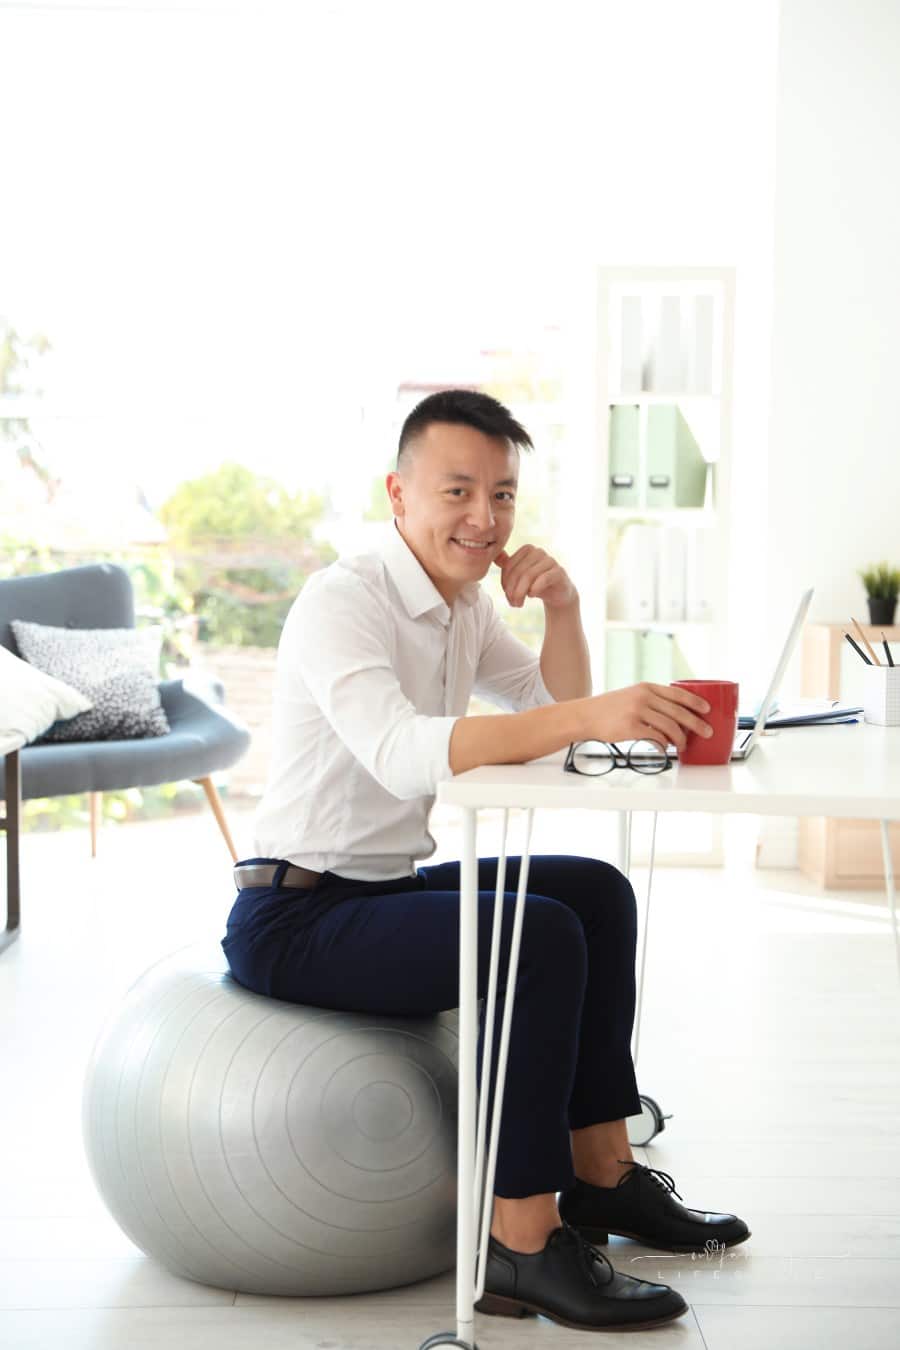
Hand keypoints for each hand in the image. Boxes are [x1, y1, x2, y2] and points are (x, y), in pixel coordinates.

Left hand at [494, 546, 577, 610]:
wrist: (558, 593)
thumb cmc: (536, 583)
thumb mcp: (520, 575)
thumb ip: (508, 565)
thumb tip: (494, 557)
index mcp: (527, 549)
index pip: (509, 565)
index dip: (505, 582)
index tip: (507, 595)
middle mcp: (538, 552)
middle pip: (518, 571)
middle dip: (512, 590)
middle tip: (512, 603)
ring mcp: (550, 560)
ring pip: (529, 575)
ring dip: (521, 593)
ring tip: (519, 604)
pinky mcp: (559, 571)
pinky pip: (543, 579)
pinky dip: (535, 589)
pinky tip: (531, 596)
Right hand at [587, 682, 713, 751]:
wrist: (586, 716)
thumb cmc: (609, 708)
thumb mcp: (631, 695)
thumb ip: (651, 700)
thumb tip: (676, 714)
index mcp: (646, 687)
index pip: (677, 693)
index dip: (695, 702)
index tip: (707, 709)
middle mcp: (643, 697)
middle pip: (678, 711)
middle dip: (696, 724)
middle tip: (706, 732)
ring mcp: (637, 712)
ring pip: (670, 727)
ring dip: (680, 739)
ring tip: (682, 745)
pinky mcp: (631, 727)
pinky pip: (656, 738)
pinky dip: (664, 745)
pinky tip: (665, 748)